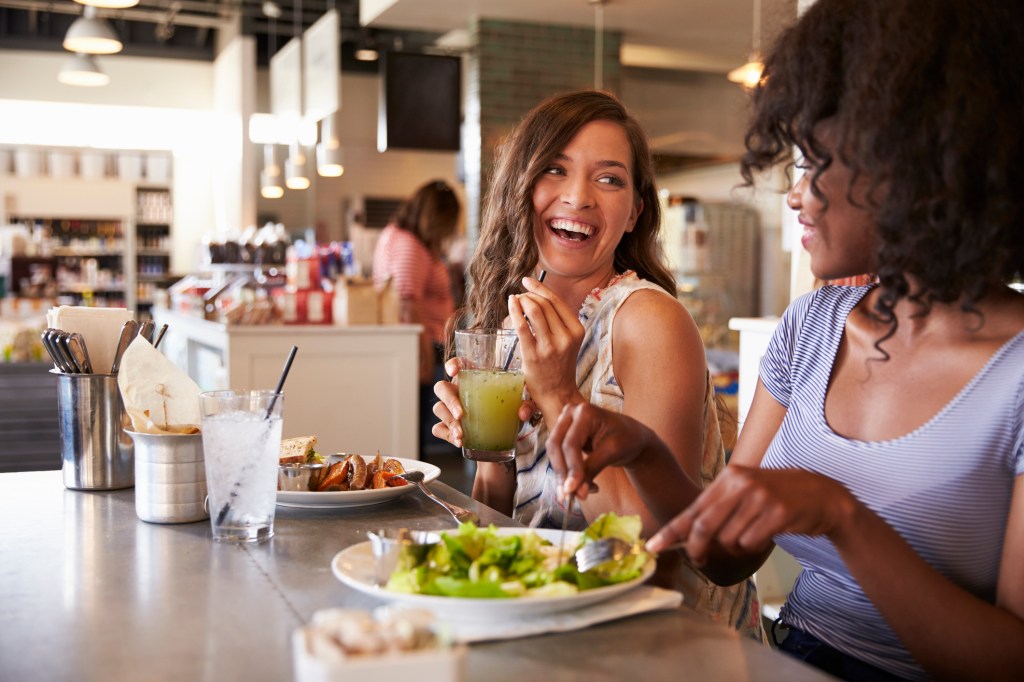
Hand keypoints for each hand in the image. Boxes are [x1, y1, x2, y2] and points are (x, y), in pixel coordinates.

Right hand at [431, 356, 539, 447]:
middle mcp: (459, 391)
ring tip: (462, 435)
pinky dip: (447, 435)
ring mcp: (451, 409)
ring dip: (449, 422)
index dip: (453, 364)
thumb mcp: (521, 406)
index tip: (454, 371)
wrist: (504, 435)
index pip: (458, 364)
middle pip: (442, 388)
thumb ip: (526, 406)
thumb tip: (523, 412)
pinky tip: (459, 441)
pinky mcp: (448, 427)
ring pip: (439, 409)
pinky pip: (439, 429)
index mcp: (474, 378)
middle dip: (449, 400)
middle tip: (461, 414)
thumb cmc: (509, 411)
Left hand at [508, 277, 584, 417]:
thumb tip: (538, 296)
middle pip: (544, 304)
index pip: (557, 301)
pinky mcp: (534, 355)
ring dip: (521, 301)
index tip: (527, 281)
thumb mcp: (568, 341)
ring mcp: (550, 346)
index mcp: (577, 330)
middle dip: (528, 295)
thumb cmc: (559, 365)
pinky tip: (510, 305)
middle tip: (519, 296)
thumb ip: (558, 321)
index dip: (540, 287)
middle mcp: (566, 337)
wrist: (558, 393)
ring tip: (515, 301)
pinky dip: (514, 311)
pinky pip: (522, 326)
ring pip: (534, 310)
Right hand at [546, 402, 653, 500]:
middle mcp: (570, 413)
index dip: (571, 468)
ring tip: (579, 493)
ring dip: (563, 475)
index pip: (570, 443)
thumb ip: (592, 470)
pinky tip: (583, 485)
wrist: (632, 437)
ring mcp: (565, 423)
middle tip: (568, 496)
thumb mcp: (612, 452)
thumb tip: (577, 493)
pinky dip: (568, 473)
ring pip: (554, 453)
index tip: (572, 490)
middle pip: (556, 446)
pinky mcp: (564, 436)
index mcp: (584, 411)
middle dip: (562, 473)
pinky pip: (559, 456)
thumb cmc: (627, 439)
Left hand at [647, 465, 856, 563]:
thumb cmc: (777, 496)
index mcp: (729, 476)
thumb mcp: (745, 491)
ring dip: (734, 547)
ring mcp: (760, 497)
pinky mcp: (777, 514)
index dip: (672, 530)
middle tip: (698, 560)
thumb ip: (718, 508)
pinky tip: (765, 535)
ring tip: (750, 534)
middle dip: (696, 549)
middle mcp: (741, 483)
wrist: (822, 495)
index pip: (693, 508)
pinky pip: (750, 543)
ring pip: (728, 539)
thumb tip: (687, 535)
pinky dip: (753, 546)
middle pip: (704, 526)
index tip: (654, 546)